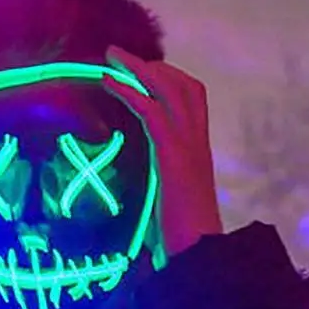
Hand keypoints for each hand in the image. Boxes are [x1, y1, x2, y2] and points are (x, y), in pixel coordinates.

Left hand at [104, 47, 223, 259]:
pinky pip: (150, 109)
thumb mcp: (170, 204)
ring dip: (139, 69)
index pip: (193, 101)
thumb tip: (141, 200)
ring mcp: (188, 144)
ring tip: (113, 58)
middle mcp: (197, 142)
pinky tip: (109, 82)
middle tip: (123, 57)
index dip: (170, 82)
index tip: (145, 73)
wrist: (199, 251)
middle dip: (155, 67)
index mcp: (198, 152)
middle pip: (185, 86)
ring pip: (169, 90)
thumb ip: (161, 189)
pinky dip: (129, 91)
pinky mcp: (173, 153)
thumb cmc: (185, 238)